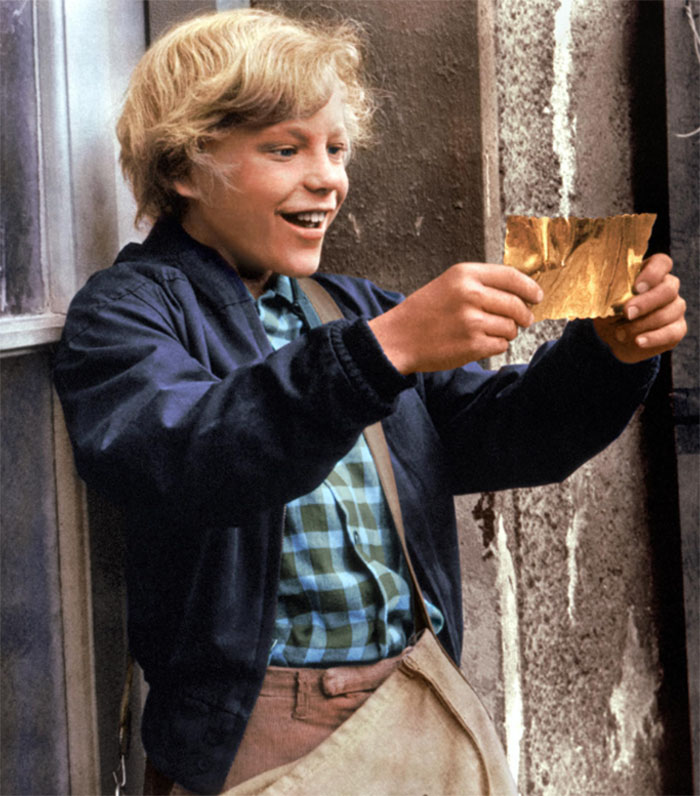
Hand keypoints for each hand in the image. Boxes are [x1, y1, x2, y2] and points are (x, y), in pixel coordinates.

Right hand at [369, 263, 542, 373]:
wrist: (398, 338)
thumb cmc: (423, 312)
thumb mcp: (448, 284)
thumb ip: (480, 283)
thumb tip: (519, 292)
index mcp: (464, 275)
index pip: (511, 277)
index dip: (529, 288)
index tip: (537, 296)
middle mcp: (470, 295)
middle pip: (517, 305)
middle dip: (523, 315)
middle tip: (522, 321)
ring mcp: (472, 321)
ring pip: (510, 328)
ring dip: (506, 333)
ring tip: (488, 332)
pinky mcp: (472, 345)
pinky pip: (500, 345)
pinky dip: (495, 346)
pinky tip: (479, 343)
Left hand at [593, 253, 686, 363]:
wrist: (616, 337)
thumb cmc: (611, 312)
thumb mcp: (606, 301)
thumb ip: (611, 295)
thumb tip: (610, 299)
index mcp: (650, 273)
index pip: (661, 263)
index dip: (652, 273)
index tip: (636, 287)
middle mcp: (668, 287)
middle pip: (668, 289)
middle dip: (646, 302)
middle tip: (627, 313)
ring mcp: (675, 307)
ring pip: (669, 312)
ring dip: (642, 324)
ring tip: (620, 333)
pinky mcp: (677, 328)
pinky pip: (671, 332)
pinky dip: (653, 338)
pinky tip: (639, 341)